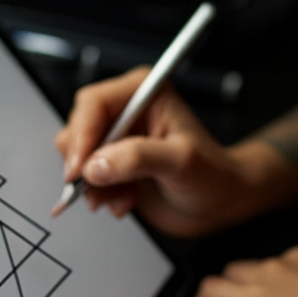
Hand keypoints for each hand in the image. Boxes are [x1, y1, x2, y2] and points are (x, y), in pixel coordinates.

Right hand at [54, 67, 276, 237]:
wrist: (219, 204)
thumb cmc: (213, 174)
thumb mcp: (181, 161)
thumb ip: (138, 158)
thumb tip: (95, 165)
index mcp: (144, 92)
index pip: (94, 103)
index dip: (81, 135)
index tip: (79, 168)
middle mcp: (127, 111)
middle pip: (78, 128)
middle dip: (84, 163)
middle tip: (95, 188)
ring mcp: (118, 139)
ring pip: (77, 156)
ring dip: (93, 184)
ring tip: (120, 199)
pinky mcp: (113, 164)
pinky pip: (85, 177)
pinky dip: (99, 195)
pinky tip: (124, 203)